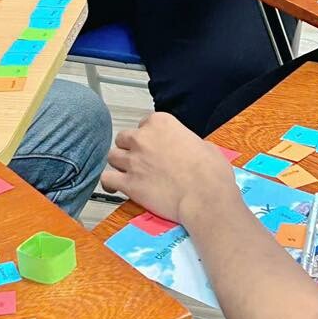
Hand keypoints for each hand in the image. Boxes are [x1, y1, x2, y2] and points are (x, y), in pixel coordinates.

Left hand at [102, 112, 236, 225]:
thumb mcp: (204, 145)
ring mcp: (133, 161)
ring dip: (119, 164)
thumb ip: (188, 141)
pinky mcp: (129, 183)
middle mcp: (143, 138)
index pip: (144, 122)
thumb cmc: (210, 171)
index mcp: (161, 123)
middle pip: (123, 138)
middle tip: (140, 159)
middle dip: (129, 148)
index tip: (154, 145)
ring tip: (128, 173)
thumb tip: (188, 148)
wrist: (205, 195)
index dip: (148, 135)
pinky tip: (115, 187)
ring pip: (112, 157)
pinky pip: (107, 179)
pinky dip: (109, 183)